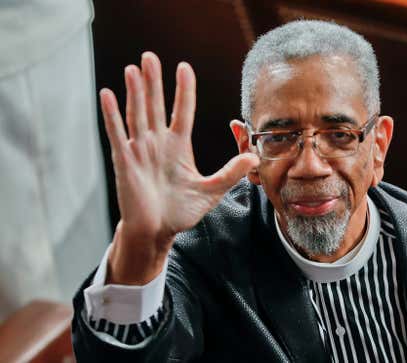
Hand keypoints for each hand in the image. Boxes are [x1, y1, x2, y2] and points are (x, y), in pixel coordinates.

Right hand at [100, 52, 258, 283]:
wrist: (157, 232)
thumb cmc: (181, 212)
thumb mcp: (211, 190)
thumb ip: (231, 173)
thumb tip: (254, 158)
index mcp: (178, 147)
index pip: (182, 112)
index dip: (183, 90)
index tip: (184, 67)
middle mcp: (158, 144)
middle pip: (156, 106)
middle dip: (154, 81)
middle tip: (150, 56)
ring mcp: (140, 151)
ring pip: (137, 114)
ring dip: (135, 91)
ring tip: (133, 68)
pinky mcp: (125, 162)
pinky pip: (117, 134)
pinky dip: (112, 115)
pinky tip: (108, 94)